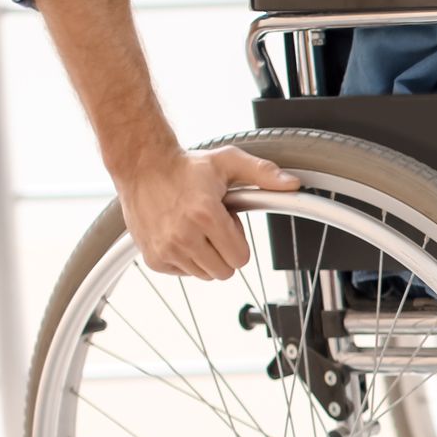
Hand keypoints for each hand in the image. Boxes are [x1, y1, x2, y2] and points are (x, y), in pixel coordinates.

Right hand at [115, 145, 299, 279]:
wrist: (142, 165)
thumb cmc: (187, 166)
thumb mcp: (229, 162)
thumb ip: (263, 173)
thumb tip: (294, 184)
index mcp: (205, 214)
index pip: (241, 258)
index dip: (238, 239)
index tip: (226, 220)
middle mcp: (183, 235)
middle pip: (225, 271)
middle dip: (225, 251)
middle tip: (211, 224)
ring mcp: (165, 249)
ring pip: (205, 274)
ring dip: (206, 255)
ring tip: (194, 226)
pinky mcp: (153, 258)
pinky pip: (184, 273)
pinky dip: (186, 259)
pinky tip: (179, 233)